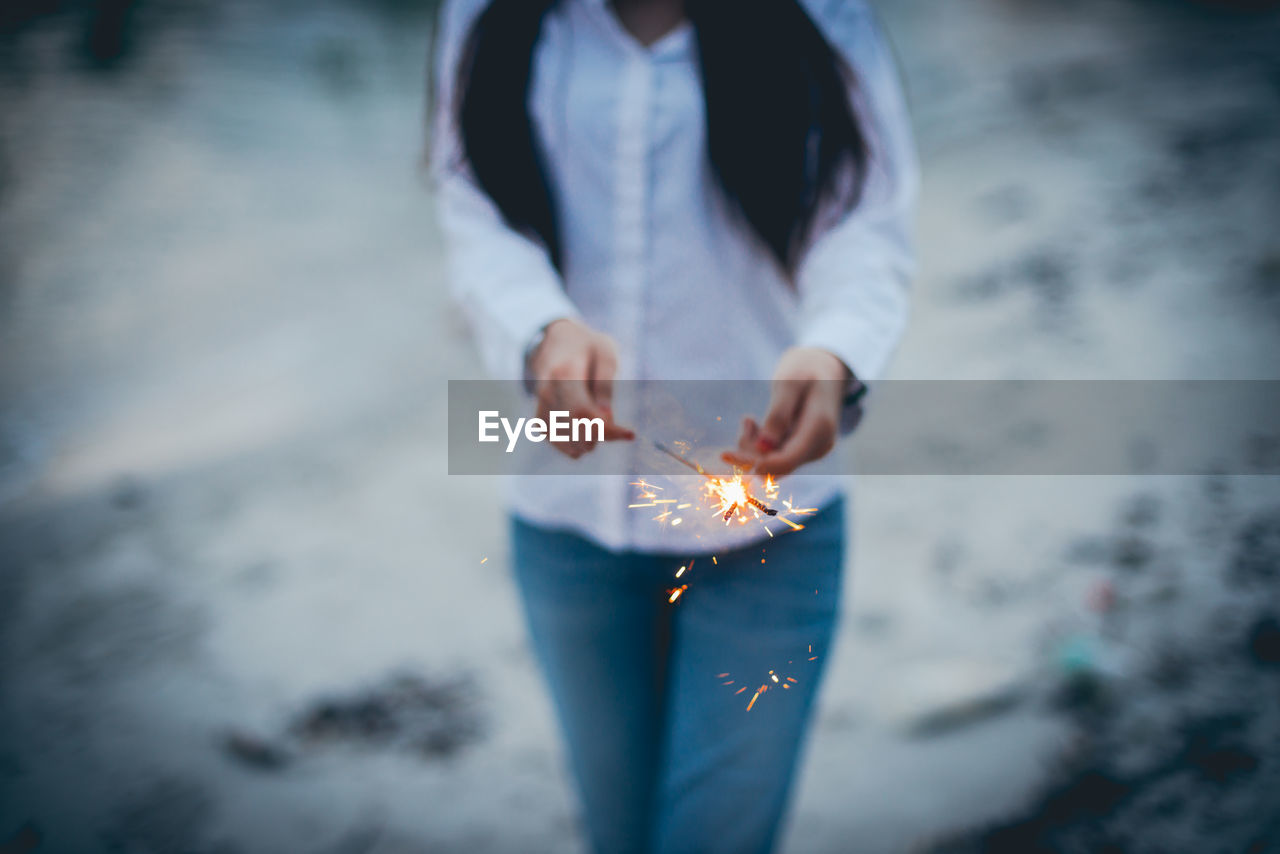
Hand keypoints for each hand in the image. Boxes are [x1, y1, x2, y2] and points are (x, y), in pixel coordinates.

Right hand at [529, 318, 634, 457]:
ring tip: (603, 424)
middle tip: (619, 429)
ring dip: (591, 442)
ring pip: (568, 443)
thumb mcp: (605, 353)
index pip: (582, 412)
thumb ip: (605, 385)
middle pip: (575, 431)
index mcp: (563, 373)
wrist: (557, 342)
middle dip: (601, 436)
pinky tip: (590, 433)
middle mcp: (546, 393)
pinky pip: (562, 445)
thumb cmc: (588, 347)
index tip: (630, 434)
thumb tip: (606, 418)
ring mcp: (541, 408)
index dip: (607, 430)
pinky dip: (579, 445)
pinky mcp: (541, 421)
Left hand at [722, 347, 850, 476]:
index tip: (726, 455)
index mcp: (820, 428)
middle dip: (749, 454)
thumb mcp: (789, 384)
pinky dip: (758, 443)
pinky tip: (752, 423)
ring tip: (748, 420)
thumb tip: (763, 448)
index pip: (788, 459)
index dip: (757, 463)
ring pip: (773, 462)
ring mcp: (811, 450)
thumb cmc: (806, 370)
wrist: (824, 370)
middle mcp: (819, 445)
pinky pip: (774, 455)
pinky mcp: (801, 450)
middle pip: (778, 465)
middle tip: (736, 434)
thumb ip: (778, 414)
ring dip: (752, 447)